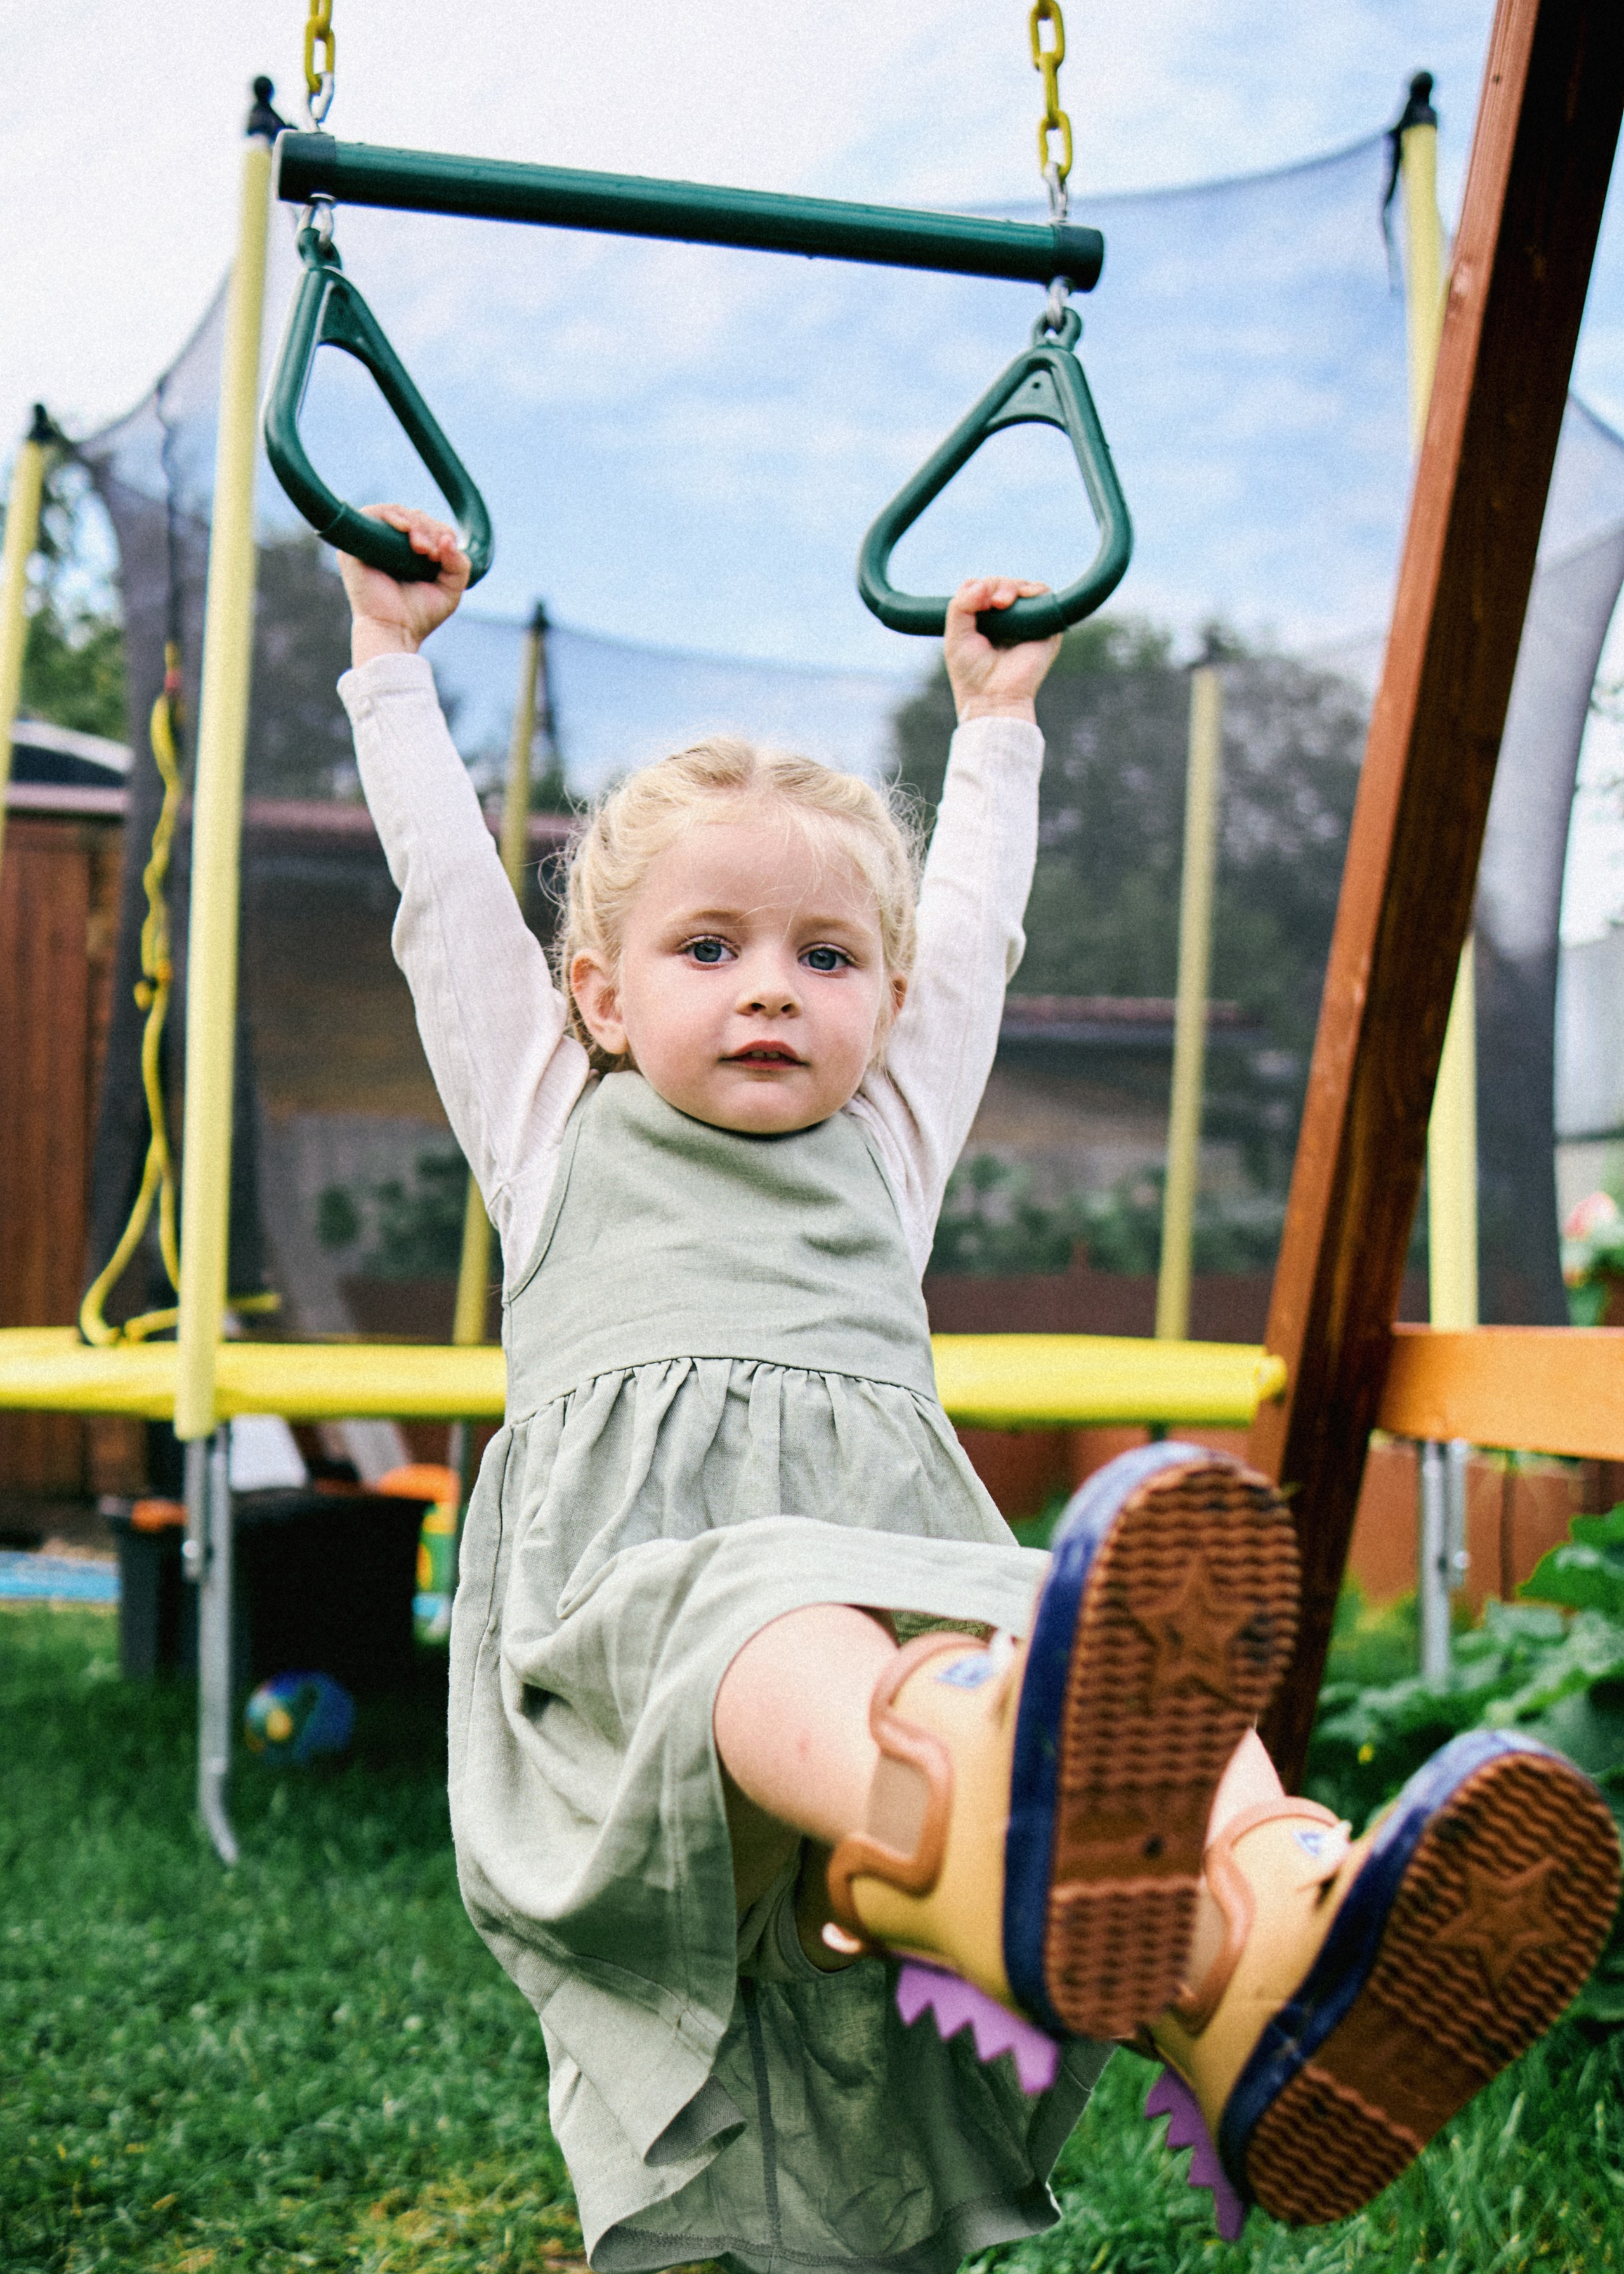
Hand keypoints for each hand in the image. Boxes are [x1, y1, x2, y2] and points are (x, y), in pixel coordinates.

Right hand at [339, 505, 470, 666]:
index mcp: (408, 553)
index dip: (439, 532)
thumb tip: (448, 538)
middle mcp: (388, 546)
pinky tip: (405, 528)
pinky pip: (371, 514)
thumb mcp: (450, 589)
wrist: (395, 632)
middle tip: (430, 553)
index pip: (427, 526)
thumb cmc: (420, 616)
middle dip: (427, 529)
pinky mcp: (353, 546)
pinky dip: (390, 515)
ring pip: (394, 512)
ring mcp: (370, 544)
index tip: (441, 556)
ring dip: (414, 524)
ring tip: (421, 548)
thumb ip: (459, 564)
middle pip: (413, 516)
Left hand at [943, 577, 1061, 723]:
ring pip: (1023, 587)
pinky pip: (1046, 597)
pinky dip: (1035, 591)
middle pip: (1003, 584)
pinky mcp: (1046, 629)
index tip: (973, 603)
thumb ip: (960, 605)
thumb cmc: (971, 674)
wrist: (993, 698)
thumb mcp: (955, 636)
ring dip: (1012, 587)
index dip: (978, 587)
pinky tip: (1023, 597)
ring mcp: (1027, 623)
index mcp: (985, 621)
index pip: (983, 588)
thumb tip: (981, 583)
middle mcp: (1007, 620)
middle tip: (992, 603)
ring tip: (1002, 602)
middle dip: (995, 585)